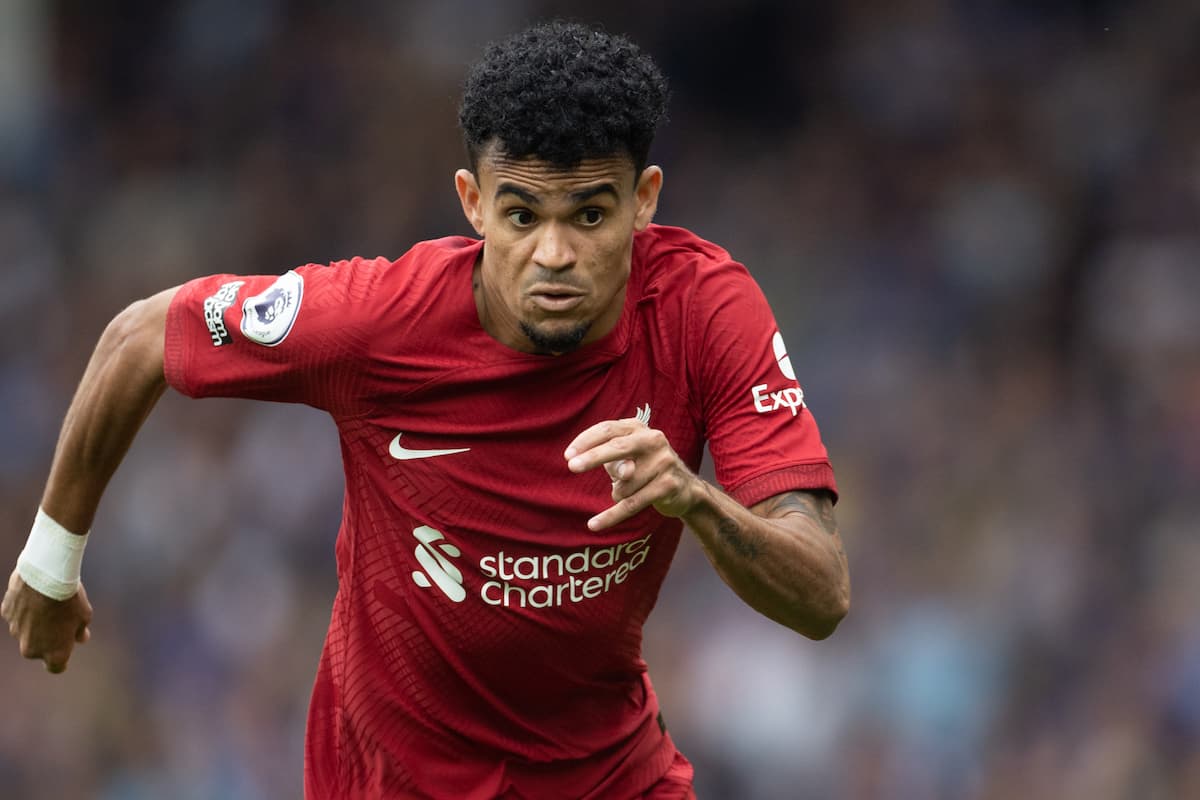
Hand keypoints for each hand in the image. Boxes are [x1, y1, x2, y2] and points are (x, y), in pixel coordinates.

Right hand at [2, 569, 91, 672]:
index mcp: (54, 653)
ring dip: (34, 623)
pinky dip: (23, 609)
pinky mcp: (6, 615)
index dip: (61, 660)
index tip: (65, 650)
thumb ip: (79, 631)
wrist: (46, 576)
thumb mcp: (84, 615)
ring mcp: (16, 632)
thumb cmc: (70, 598)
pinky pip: (16, 615)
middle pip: (39, 649)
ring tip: (47, 602)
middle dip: (47, 638)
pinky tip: (34, 594)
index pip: (56, 667)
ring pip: (25, 631)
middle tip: (59, 619)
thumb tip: (80, 638)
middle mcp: (31, 649)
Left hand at [565, 416, 703, 530]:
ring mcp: (664, 461)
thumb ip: (614, 462)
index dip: (586, 441)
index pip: (608, 429)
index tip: (568, 456)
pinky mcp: (669, 485)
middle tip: (572, 466)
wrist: (684, 488)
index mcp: (638, 428)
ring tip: (626, 492)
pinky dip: (611, 516)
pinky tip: (593, 524)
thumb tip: (623, 474)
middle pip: (618, 447)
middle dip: (593, 457)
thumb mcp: (625, 459)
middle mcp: (653, 440)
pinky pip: (633, 504)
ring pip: (624, 484)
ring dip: (617, 493)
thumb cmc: (644, 469)